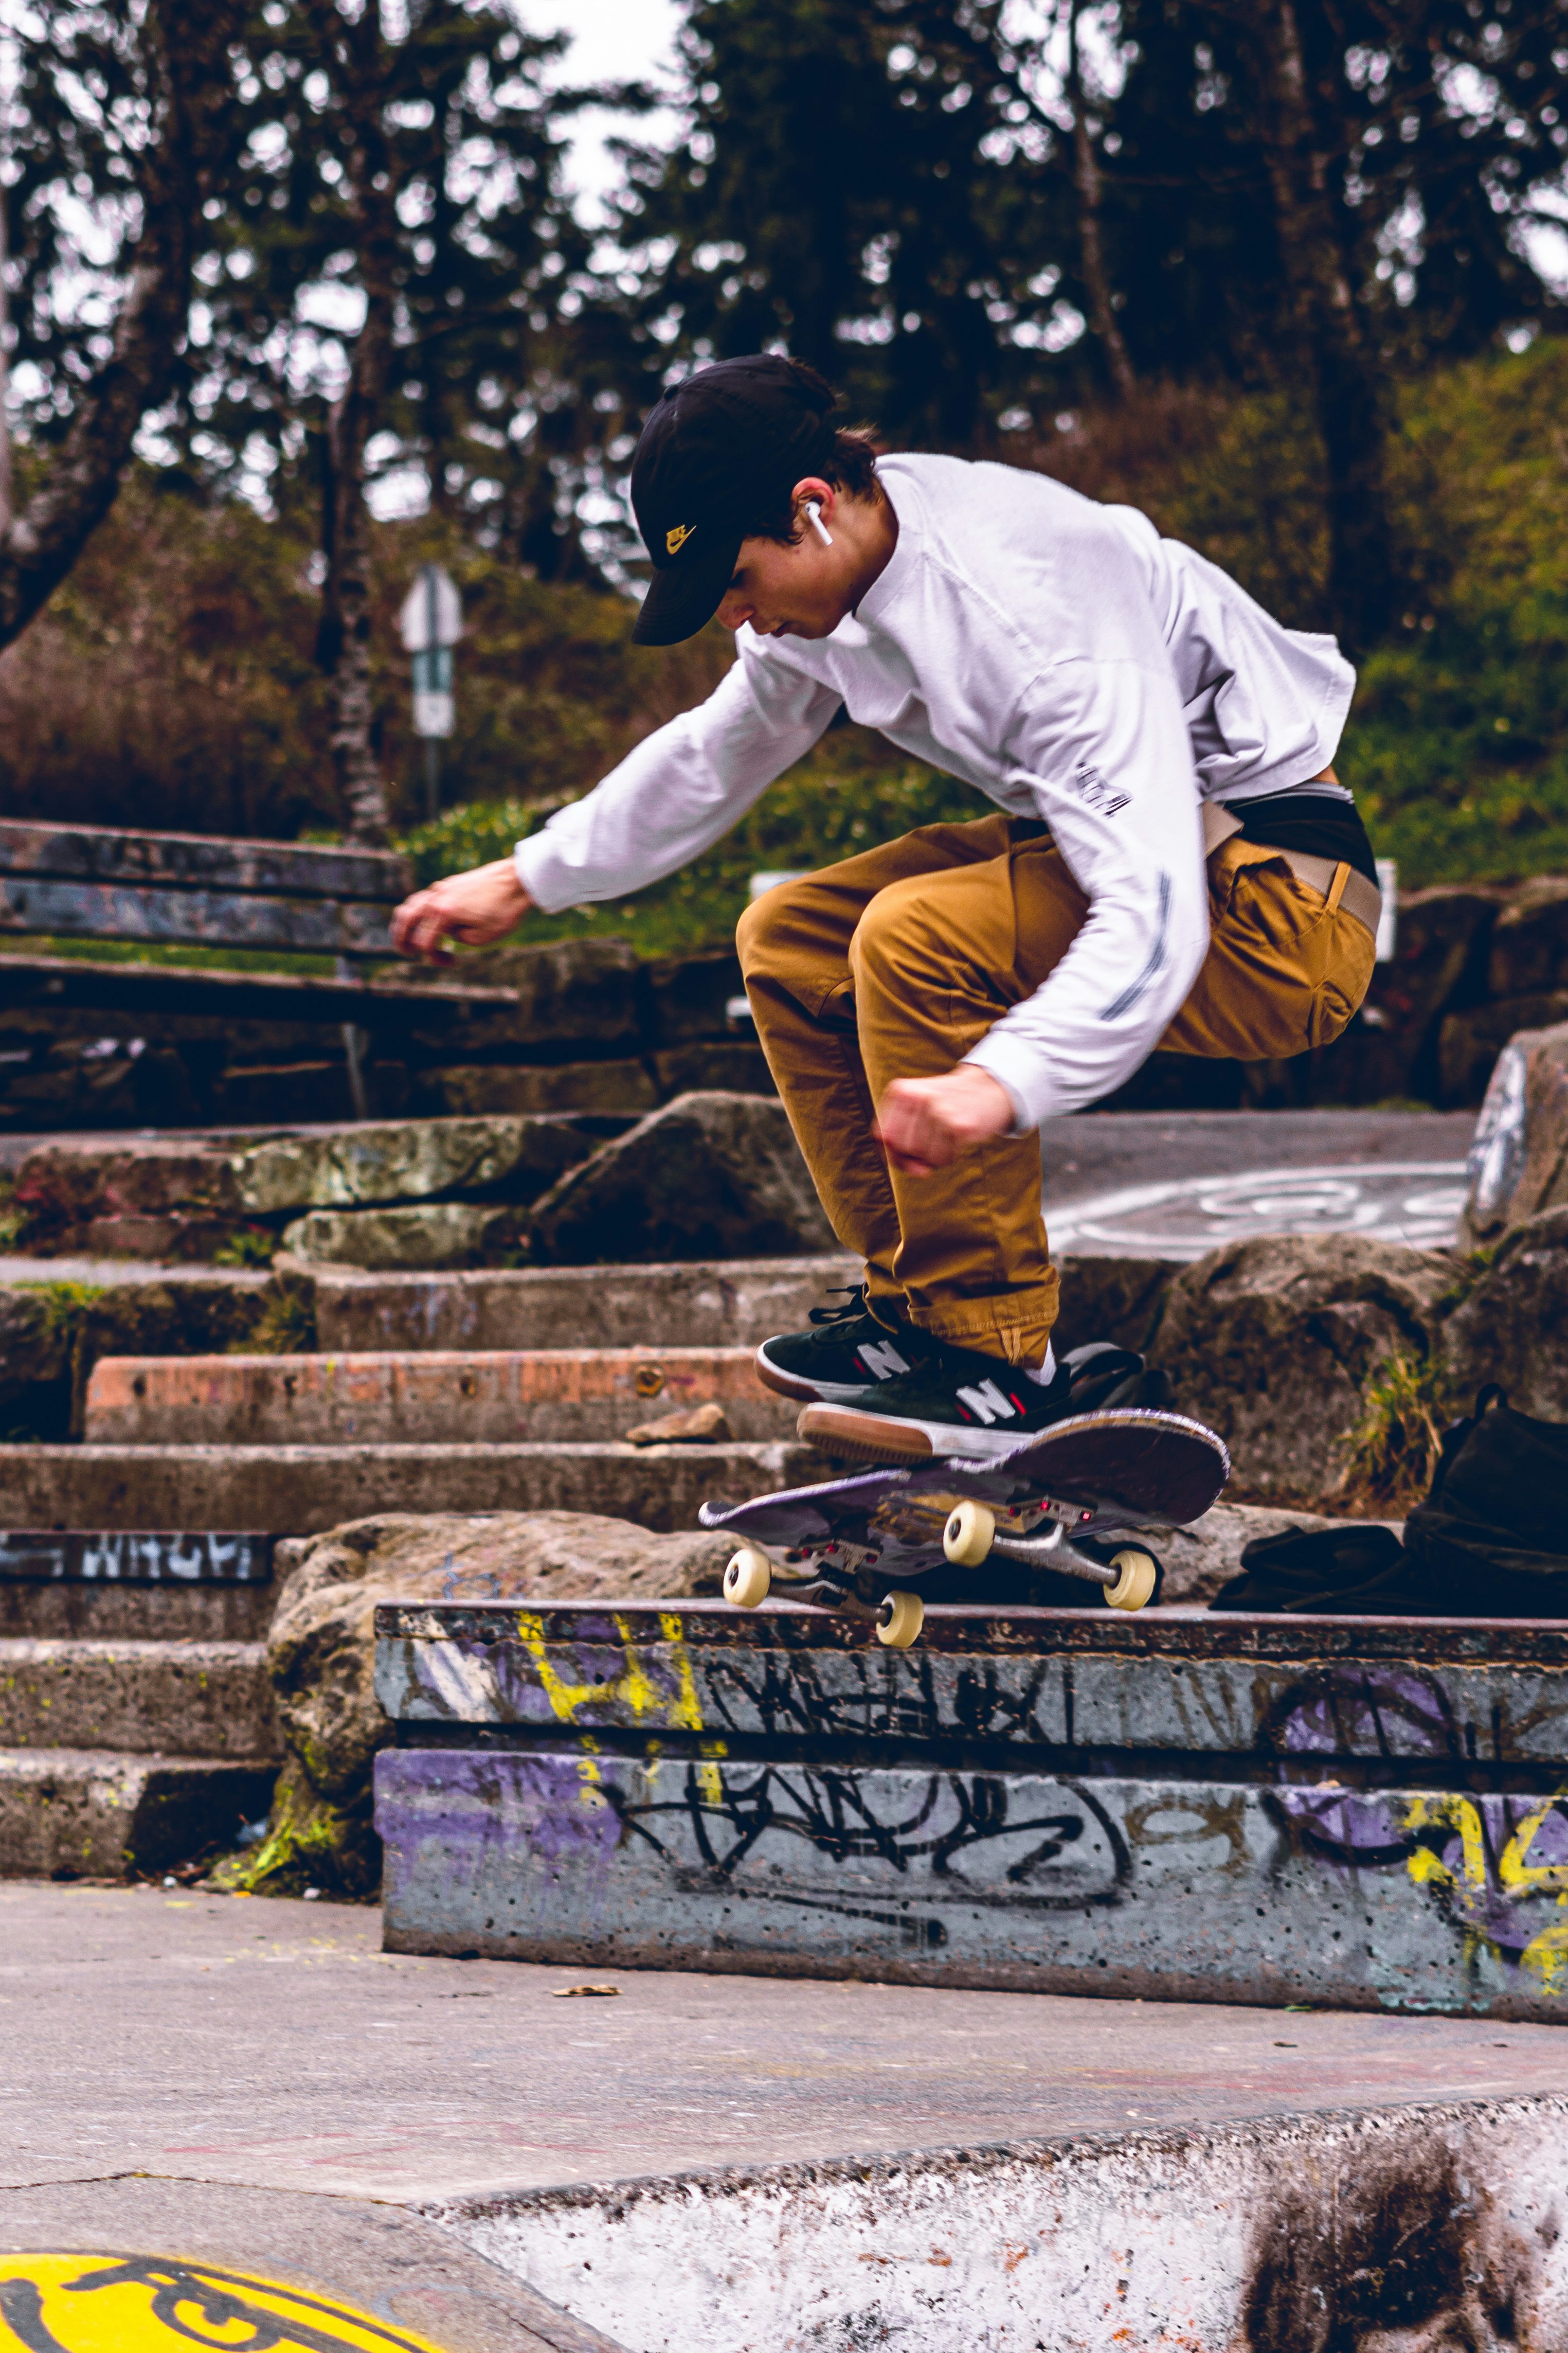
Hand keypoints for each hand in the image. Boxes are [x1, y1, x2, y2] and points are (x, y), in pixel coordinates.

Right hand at [390, 858, 531, 963]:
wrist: (518, 879)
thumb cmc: (505, 909)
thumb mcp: (485, 936)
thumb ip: (460, 938)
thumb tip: (450, 932)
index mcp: (444, 913)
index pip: (426, 943)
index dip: (435, 958)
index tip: (453, 962)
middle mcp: (437, 898)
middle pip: (405, 919)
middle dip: (401, 939)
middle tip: (406, 952)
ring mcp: (441, 888)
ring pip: (410, 904)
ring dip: (405, 923)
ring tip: (407, 936)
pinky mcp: (449, 884)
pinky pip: (424, 897)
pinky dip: (419, 911)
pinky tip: (427, 921)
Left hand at [874, 1065, 1015, 1177]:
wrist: (987, 1088)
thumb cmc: (944, 1107)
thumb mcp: (914, 1112)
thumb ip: (900, 1145)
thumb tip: (920, 1171)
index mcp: (900, 1091)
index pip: (882, 1136)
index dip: (893, 1151)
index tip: (909, 1150)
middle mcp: (918, 1097)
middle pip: (902, 1149)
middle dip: (916, 1153)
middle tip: (933, 1138)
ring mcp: (939, 1111)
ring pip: (923, 1157)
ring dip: (935, 1156)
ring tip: (946, 1136)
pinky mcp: (959, 1126)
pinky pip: (943, 1160)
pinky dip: (950, 1157)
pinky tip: (958, 1139)